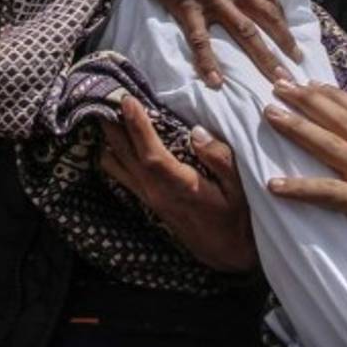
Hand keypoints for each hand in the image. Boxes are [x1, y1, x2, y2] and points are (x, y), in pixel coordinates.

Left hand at [100, 97, 256, 272]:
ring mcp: (148, 198)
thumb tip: (197, 132)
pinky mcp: (146, 200)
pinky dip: (112, 152)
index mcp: (181, 188)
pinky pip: (120, 173)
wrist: (227, 254)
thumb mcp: (241, 189)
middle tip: (105, 92)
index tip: (128, 101)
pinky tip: (112, 138)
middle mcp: (157, 193)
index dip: (138, 127)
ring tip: (106, 110)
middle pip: (124, 155)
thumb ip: (220, 160)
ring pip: (116, 164)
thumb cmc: (238, 218)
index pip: (152, 155)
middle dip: (114, 124)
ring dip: (108, 138)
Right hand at [103, 0, 301, 87]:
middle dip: (284, 43)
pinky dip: (208, 61)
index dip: (282, 16)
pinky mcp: (185, 7)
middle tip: (297, 68)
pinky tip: (216, 81)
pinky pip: (200, 39)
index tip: (288, 33)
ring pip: (244, 32)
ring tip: (278, 80)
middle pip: (266, 17)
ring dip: (263, 57)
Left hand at [264, 82, 346, 264]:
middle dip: (309, 99)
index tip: (309, 81)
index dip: (333, 95)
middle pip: (341, 119)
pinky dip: (300, 188)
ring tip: (270, 115)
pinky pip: (329, 193)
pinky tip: (274, 185)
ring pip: (332, 145)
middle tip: (279, 84)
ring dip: (299, 128)